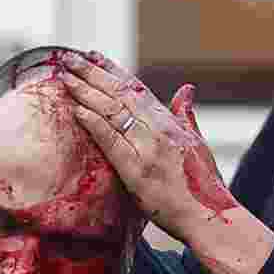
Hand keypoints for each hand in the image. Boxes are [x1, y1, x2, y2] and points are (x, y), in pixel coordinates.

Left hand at [61, 51, 273, 273]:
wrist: (208, 216)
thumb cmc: (202, 186)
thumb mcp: (198, 143)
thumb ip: (186, 115)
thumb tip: (186, 89)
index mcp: (170, 123)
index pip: (136, 89)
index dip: (113, 71)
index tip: (93, 56)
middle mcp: (158, 130)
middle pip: (120, 94)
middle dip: (93, 74)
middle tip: (69, 58)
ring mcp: (148, 149)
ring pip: (113, 113)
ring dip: (86, 93)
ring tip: (66, 77)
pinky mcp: (137, 171)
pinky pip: (112, 141)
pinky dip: (94, 124)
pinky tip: (77, 110)